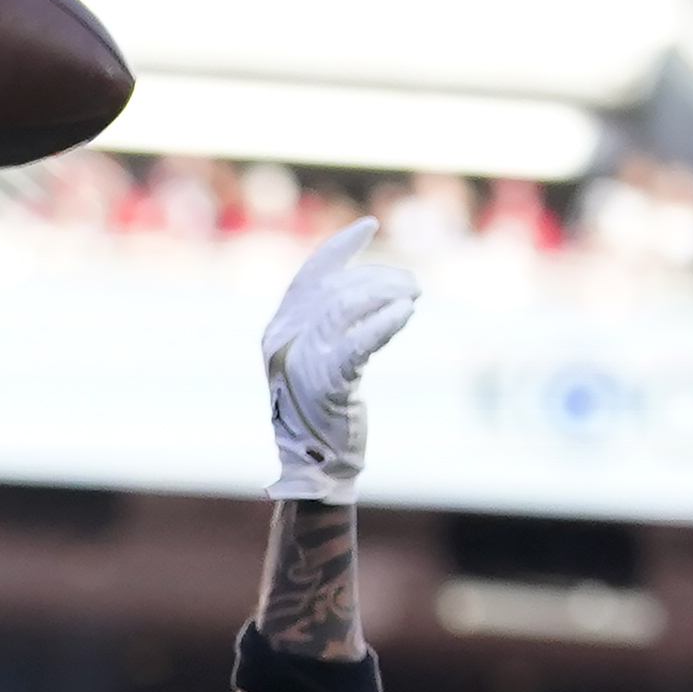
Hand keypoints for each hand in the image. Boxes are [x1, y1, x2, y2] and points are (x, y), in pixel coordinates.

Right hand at [261, 218, 421, 502]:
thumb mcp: (314, 361)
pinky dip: (385, 323)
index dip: (340, 248)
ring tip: (415, 294)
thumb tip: (367, 288)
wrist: (315, 465)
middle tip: (412, 282)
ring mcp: (303, 361)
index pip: (309, 275)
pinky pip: (359, 341)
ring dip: (387, 295)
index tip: (371, 226)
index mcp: (277, 330)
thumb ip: (326, 326)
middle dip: (379, 278)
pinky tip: (406, 314)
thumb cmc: (321, 415)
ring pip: (348, 308)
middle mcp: (285, 341)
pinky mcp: (326, 382)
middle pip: (337, 288)